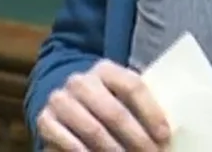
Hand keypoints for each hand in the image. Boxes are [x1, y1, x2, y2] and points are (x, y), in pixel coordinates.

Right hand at [36, 59, 169, 149]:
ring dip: (114, 151)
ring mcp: (61, 100)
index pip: (133, 87)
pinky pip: (69, 143)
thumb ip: (137, 102)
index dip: (151, 112)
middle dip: (136, 138)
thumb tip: (166, 129)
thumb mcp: (120, 93)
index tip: (164, 135)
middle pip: (114, 112)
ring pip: (93, 130)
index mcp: (106, 68)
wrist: (65, 100)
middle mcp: (81, 81)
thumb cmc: (105, 99)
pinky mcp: (45, 120)